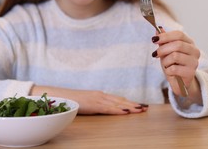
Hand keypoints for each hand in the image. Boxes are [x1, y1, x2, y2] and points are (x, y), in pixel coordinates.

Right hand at [30, 86, 147, 114]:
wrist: (62, 96)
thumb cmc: (73, 100)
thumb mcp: (87, 103)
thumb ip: (96, 105)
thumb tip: (103, 109)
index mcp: (100, 95)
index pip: (118, 99)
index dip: (130, 102)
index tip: (140, 105)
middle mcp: (101, 95)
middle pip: (121, 100)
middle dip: (134, 104)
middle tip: (146, 107)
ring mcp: (98, 99)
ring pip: (117, 104)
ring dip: (130, 107)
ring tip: (140, 109)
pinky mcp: (94, 104)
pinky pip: (108, 108)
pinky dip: (118, 110)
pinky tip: (126, 112)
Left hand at [153, 29, 202, 103]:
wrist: (180, 82)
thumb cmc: (173, 64)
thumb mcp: (166, 51)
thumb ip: (163, 41)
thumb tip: (158, 29)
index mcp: (189, 43)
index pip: (179, 34)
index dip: (165, 36)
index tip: (154, 40)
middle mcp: (194, 51)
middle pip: (177, 44)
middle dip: (163, 49)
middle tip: (155, 54)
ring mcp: (194, 62)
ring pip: (175, 56)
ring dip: (165, 61)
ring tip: (166, 65)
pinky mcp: (191, 73)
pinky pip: (174, 68)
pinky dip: (168, 70)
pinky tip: (170, 72)